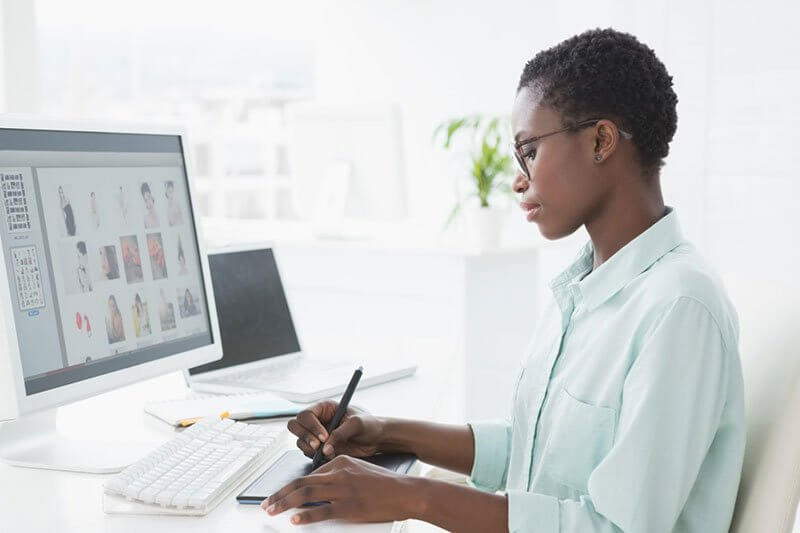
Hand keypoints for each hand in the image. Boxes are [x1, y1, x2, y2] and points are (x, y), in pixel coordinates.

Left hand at [262, 455, 415, 524]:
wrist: (405, 492)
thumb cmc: (384, 484)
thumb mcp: (359, 470)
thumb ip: (339, 476)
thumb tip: (317, 487)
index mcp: (341, 462)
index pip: (309, 474)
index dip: (290, 486)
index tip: (279, 494)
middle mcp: (339, 473)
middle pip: (301, 483)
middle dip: (280, 494)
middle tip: (267, 503)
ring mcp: (343, 490)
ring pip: (306, 494)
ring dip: (285, 503)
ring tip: (272, 510)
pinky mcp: (349, 507)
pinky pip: (322, 511)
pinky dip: (305, 515)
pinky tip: (295, 520)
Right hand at [287, 401, 383, 459]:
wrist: (376, 439)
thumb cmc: (369, 425)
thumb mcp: (357, 424)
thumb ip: (340, 434)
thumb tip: (325, 448)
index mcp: (324, 408)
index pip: (306, 414)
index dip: (312, 426)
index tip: (324, 437)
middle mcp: (317, 420)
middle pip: (295, 426)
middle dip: (305, 437)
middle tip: (318, 446)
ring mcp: (316, 435)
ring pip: (299, 441)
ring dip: (310, 449)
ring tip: (329, 452)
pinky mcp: (319, 448)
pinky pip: (307, 453)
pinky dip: (315, 456)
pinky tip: (330, 455)